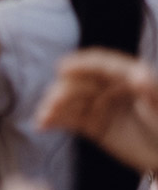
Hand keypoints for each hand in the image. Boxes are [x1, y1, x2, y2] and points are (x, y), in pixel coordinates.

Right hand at [37, 48, 157, 172]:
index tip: (62, 68)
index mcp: (128, 75)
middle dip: (65, 90)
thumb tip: (137, 74)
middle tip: (55, 102)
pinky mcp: (91, 124)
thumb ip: (150, 88)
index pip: (100, 65)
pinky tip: (42, 125)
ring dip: (54, 105)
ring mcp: (98, 105)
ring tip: (46, 116)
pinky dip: (54, 120)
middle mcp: (109, 86)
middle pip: (80, 81)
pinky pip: (68, 119)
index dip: (81, 65)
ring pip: (70, 100)